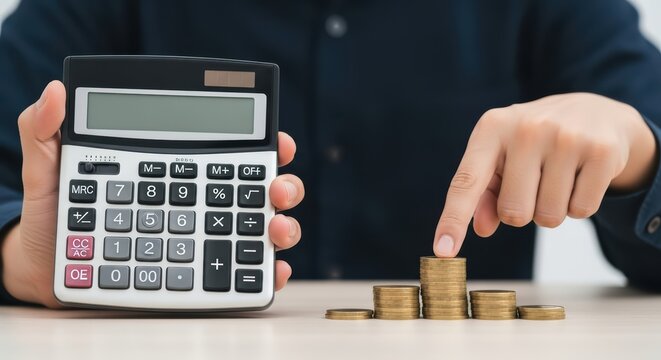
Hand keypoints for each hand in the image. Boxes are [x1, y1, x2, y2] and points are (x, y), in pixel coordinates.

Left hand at [1, 81, 303, 306]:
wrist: (49, 269)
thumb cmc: (59, 216)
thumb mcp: (50, 169)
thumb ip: (46, 129)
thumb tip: (55, 92)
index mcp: (179, 172)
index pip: (231, 154)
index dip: (264, 145)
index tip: (280, 142)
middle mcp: (201, 204)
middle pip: (259, 191)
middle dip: (284, 186)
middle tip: (277, 189)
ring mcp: (205, 241)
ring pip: (260, 231)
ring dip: (283, 228)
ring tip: (275, 228)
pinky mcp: (201, 277)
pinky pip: (243, 276)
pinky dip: (265, 274)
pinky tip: (271, 270)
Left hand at [433, 93, 657, 256]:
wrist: (593, 112)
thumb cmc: (534, 142)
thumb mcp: (501, 157)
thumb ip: (483, 193)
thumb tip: (481, 228)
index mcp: (492, 128)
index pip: (466, 183)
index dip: (453, 220)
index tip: (442, 251)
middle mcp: (526, 128)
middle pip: (513, 213)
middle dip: (523, 213)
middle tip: (534, 184)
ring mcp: (566, 137)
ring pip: (548, 218)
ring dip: (552, 211)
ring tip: (559, 178)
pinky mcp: (601, 151)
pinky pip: (582, 211)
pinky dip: (579, 205)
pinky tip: (581, 176)